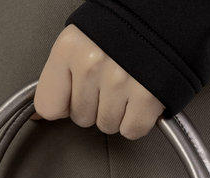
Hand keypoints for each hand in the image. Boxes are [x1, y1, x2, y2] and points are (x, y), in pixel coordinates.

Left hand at [31, 24, 164, 139]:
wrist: (171, 14)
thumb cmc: (125, 26)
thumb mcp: (82, 39)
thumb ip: (60, 76)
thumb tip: (38, 116)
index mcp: (71, 46)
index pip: (48, 105)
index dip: (65, 103)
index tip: (75, 94)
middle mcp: (93, 63)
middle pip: (81, 118)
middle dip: (96, 105)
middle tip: (111, 80)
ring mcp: (121, 81)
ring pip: (107, 126)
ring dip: (118, 112)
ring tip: (128, 84)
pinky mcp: (147, 97)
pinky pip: (132, 130)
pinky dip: (138, 120)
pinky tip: (141, 96)